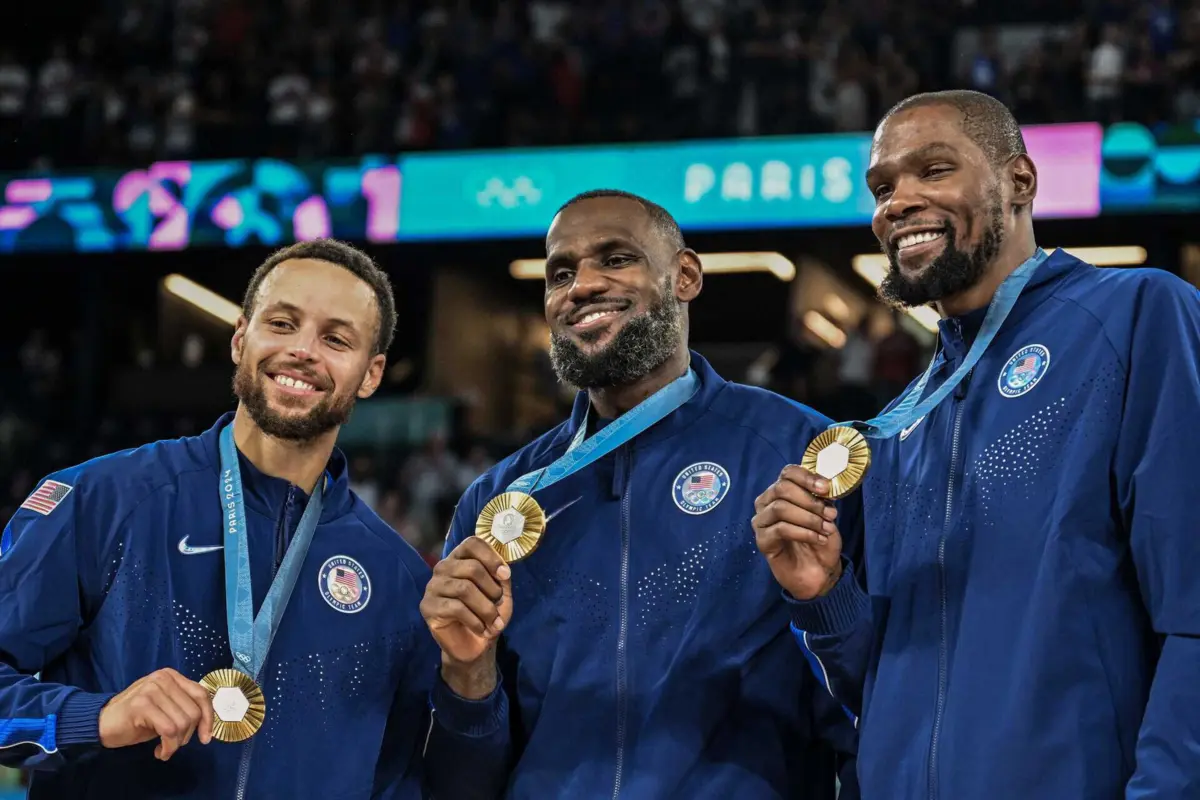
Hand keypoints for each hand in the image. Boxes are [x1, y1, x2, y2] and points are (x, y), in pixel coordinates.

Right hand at [98, 668, 213, 760]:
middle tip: (174, 744)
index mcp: (171, 676)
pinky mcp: (141, 705)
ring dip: (176, 743)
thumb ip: (184, 707)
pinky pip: (168, 731)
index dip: (208, 718)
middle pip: (193, 711)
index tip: (206, 738)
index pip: (201, 694)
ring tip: (165, 748)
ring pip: (182, 723)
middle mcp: (163, 678)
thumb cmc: (137, 718)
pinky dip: (169, 746)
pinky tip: (160, 752)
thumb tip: (207, 723)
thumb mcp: (165, 708)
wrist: (101, 723)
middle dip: (188, 735)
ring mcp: (151, 690)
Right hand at [420, 537, 511, 697]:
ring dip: (486, 608)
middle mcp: (443, 568)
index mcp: (460, 559)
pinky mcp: (427, 607)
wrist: (473, 645)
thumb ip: (501, 577)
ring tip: (494, 622)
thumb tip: (502, 569)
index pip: (472, 544)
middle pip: (471, 567)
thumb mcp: (501, 593)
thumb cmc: (487, 614)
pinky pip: (455, 608)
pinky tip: (482, 629)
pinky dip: (475, 621)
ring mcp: (433, 587)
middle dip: (492, 589)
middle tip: (498, 605)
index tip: (505, 575)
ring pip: (464, 588)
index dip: (491, 557)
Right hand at [753, 465, 843, 600]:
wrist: (819, 572)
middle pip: (782, 488)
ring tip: (826, 528)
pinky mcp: (762, 540)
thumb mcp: (826, 514)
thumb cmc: (820, 539)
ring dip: (809, 518)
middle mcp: (766, 502)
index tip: (826, 488)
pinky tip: (818, 539)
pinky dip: (804, 532)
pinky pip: (781, 529)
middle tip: (830, 514)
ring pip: (780, 508)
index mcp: (781, 491)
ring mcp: (761, 522)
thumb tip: (825, 485)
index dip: (807, 477)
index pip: (788, 473)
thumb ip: (822, 498)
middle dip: (810, 500)